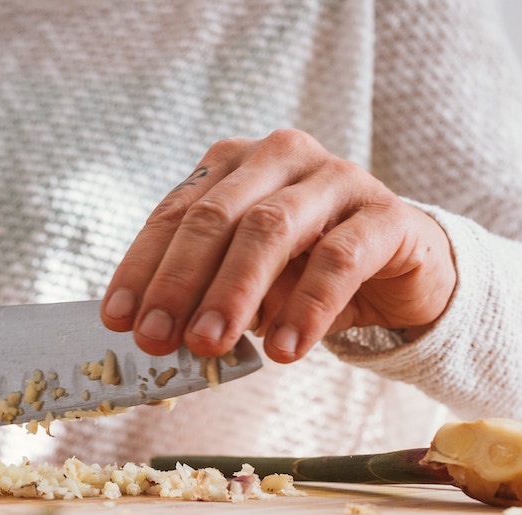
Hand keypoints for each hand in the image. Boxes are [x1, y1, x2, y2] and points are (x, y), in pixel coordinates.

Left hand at [101, 129, 455, 361]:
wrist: (403, 271)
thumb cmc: (308, 272)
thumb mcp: (248, 283)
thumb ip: (206, 295)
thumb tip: (157, 335)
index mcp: (235, 165)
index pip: (176, 213)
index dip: (143, 268)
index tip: (118, 319)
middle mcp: (281, 157)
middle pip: (217, 216)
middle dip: (180, 282)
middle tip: (158, 341)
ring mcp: (337, 178)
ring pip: (272, 229)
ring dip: (234, 292)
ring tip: (210, 345)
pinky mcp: (386, 214)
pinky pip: (339, 258)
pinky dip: (306, 307)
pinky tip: (284, 349)